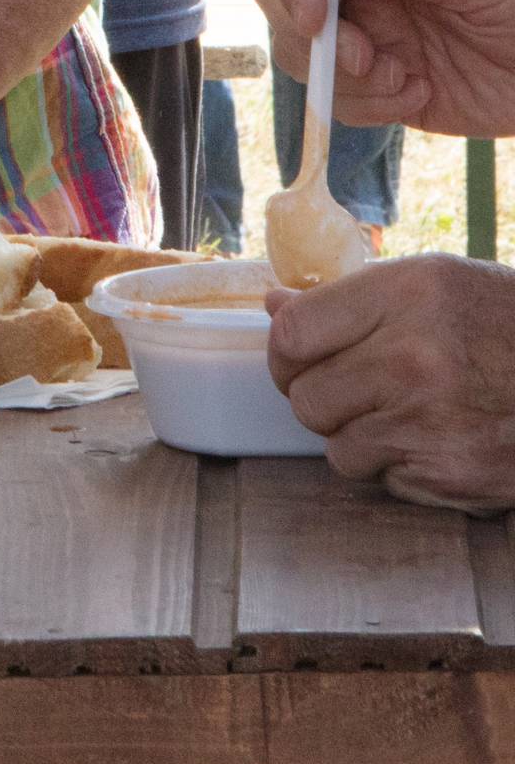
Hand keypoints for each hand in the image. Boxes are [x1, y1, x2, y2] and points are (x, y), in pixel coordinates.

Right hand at [252, 0, 514, 137]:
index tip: (314, 15)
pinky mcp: (378, 80)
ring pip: (298, 47)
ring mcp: (368, 28)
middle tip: (361, 57)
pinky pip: (335, 96)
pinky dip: (364, 105)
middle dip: (303, 27)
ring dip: (338, 74)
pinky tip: (416, 95)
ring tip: (402, 79)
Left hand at [268, 254, 514, 512]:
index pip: (293, 336)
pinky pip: (382, 480)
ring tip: (404, 413)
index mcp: (405, 295)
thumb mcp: (434, 283)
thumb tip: (273, 308)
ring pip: (336, 448)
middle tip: (356, 388)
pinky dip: (397, 467)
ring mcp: (428, 422)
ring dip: (358, 437)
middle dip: (321, 397)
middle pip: (304, 398)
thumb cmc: (505, 325)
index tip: (298, 357)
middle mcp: (411, 358)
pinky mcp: (447, 474)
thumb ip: (350, 298)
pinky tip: (435, 439)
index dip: (285, 352)